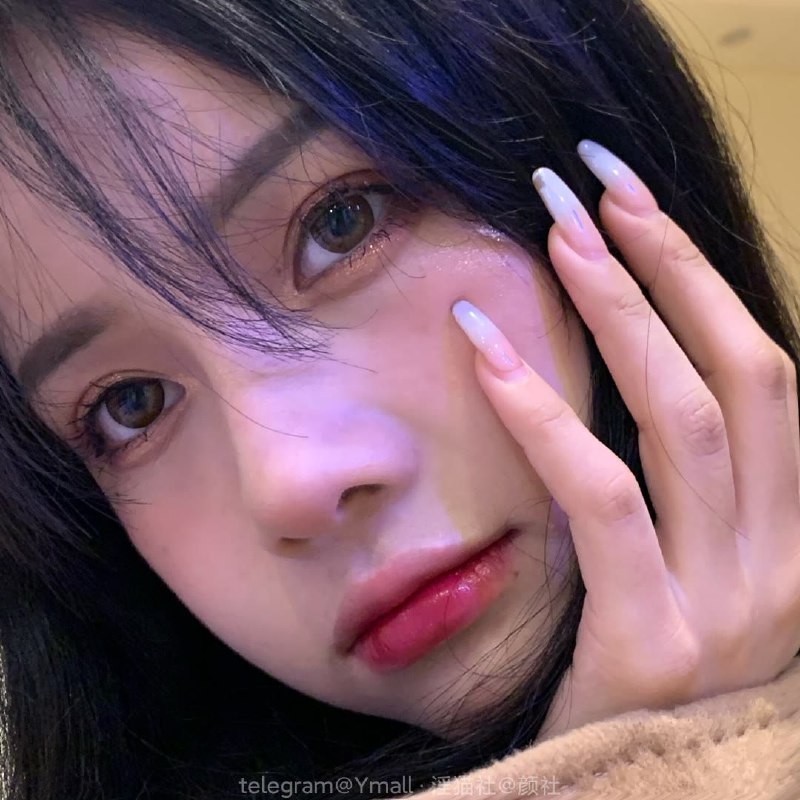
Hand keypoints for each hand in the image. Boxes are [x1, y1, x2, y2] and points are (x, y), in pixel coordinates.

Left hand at [451, 140, 799, 740]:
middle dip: (667, 264)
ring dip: (619, 312)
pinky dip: (546, 416)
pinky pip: (604, 498)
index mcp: (794, 530)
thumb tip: (629, 367)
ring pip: (686, 419)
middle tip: (589, 185)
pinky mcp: (657, 640)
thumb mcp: (690, 570)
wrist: (636, 797)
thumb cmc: (651, 676)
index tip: (633, 199)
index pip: (764, 371)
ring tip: (552, 234)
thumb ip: (681, 487)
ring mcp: (731, 601)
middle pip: (741, 371)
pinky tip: (485, 351)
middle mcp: (784, 556)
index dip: (703, 275)